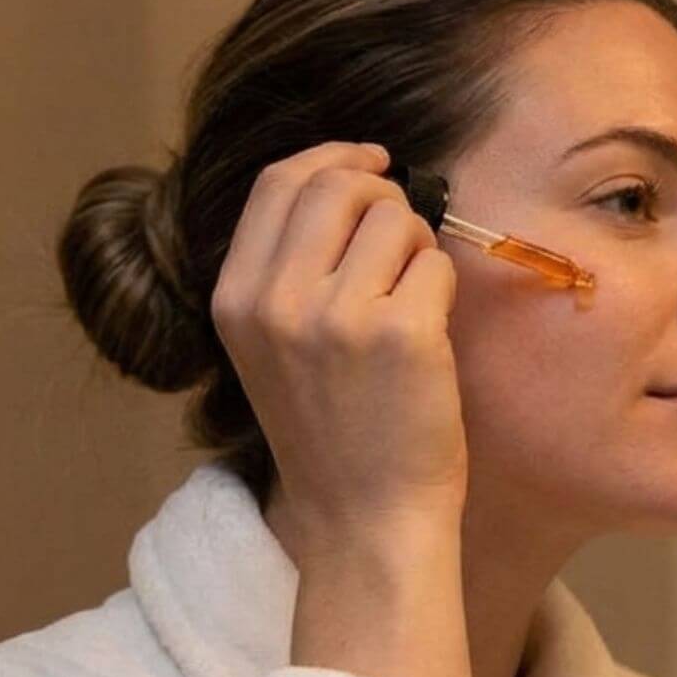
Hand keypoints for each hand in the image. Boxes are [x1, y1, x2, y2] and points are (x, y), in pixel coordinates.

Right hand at [210, 139, 468, 535]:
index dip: (331, 157)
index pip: (278, 183)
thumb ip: (286, 269)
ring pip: (395, 217)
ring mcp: (337, 316)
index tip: (370, 162)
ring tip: (410, 307)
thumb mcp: (271, 350)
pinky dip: (441, 290)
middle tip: (403, 238)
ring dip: (416, 248)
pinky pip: (435, 264)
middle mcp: (276, 301)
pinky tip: (428, 340)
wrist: (364, 519)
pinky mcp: (400, 333)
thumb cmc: (331, 435)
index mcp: (235, 299)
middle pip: (337, 184)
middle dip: (383, 195)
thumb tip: (344, 181)